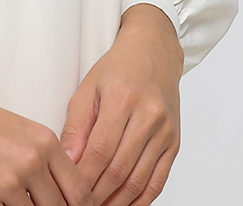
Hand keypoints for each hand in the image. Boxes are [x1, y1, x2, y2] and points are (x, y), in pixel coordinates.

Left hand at [59, 4, 182, 205]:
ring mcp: (164, 131)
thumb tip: (68, 160)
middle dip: (97, 193)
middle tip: (80, 204)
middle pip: (119, 169)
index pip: (99, 150)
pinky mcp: (174, 142)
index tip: (70, 189)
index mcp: (121, 98)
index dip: (83, 177)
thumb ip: (76, 125)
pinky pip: (158, 180)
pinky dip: (141, 200)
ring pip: (139, 180)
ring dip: (117, 201)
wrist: (154, 53)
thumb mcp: (88, 88)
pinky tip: (125, 205)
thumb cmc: (118, 69)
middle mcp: (147, 115)